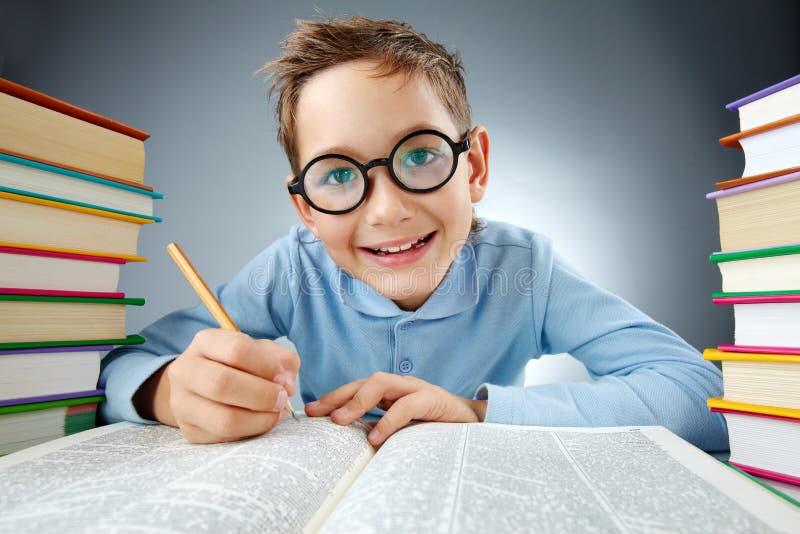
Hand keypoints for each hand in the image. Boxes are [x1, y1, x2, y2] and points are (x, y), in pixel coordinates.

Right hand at [133, 329, 299, 443]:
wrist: (201, 387)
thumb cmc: (238, 365)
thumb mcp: (262, 352)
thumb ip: (281, 361)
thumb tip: (287, 385)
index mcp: (205, 342)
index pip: (237, 349)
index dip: (266, 366)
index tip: (282, 377)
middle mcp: (186, 370)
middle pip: (222, 384)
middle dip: (263, 395)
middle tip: (282, 399)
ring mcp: (182, 403)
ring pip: (223, 419)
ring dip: (260, 419)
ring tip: (276, 413)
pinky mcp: (189, 431)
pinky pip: (224, 438)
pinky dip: (250, 432)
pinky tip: (261, 422)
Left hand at [305, 372, 486, 445]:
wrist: (475, 426)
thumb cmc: (435, 427)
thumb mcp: (403, 430)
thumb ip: (380, 428)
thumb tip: (349, 442)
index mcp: (391, 392)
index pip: (357, 388)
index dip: (333, 396)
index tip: (310, 411)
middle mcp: (401, 385)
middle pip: (364, 381)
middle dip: (338, 394)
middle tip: (317, 413)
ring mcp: (417, 388)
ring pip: (381, 383)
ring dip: (358, 400)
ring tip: (340, 420)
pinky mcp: (433, 399)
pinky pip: (407, 405)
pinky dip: (388, 420)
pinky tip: (375, 436)